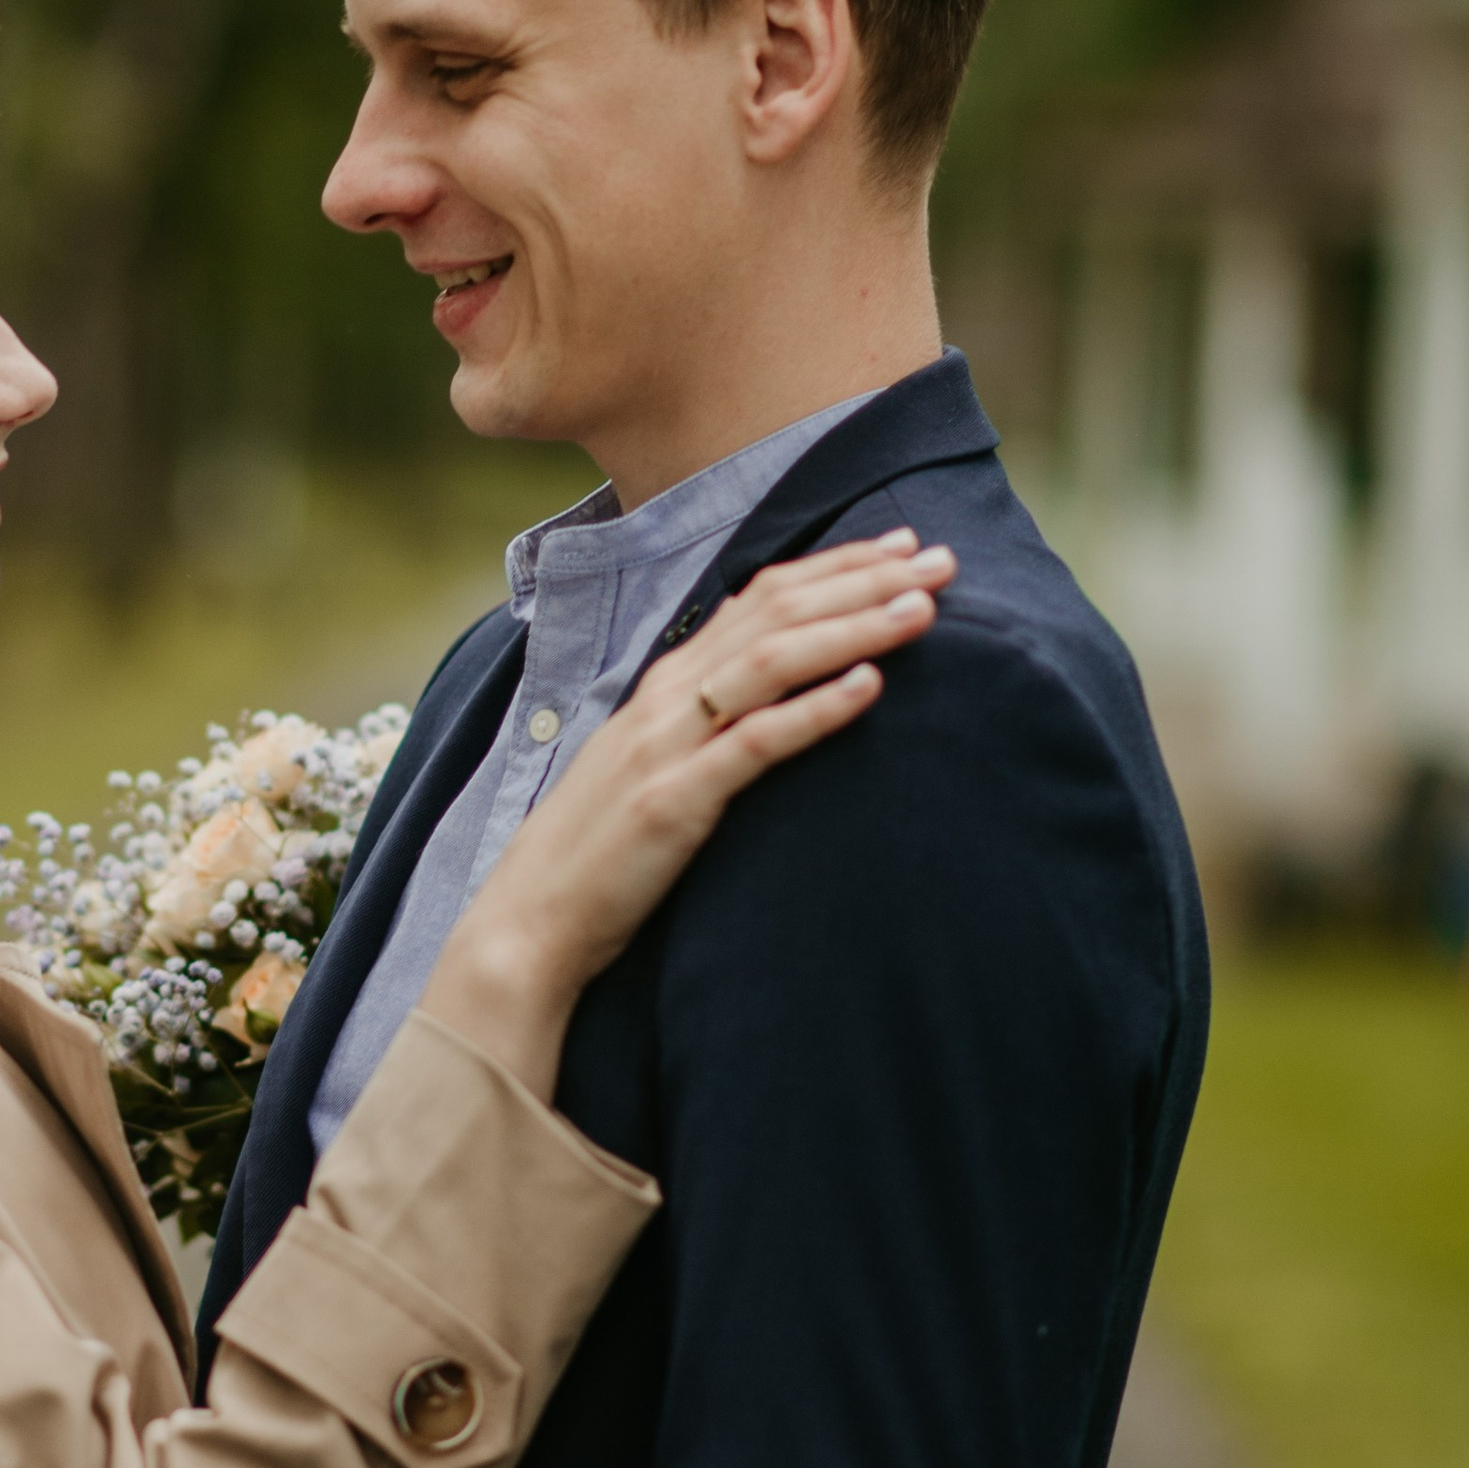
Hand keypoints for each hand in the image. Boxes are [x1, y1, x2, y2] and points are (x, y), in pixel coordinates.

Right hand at [422, 529, 955, 1098]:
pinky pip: (756, 744)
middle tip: (941, 558)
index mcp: (664, 685)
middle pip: (775, 613)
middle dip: (864, 580)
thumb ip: (703, 723)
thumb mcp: (652, 766)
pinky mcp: (674, 802)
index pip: (759, 599)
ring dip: (853, 628)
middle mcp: (665, 699)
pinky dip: (815, 710)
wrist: (528, 921)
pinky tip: (869, 688)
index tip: (902, 546)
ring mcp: (667, 746)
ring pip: (772, 661)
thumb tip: (771, 695)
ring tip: (922, 608)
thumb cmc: (598, 851)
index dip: (835, 566)